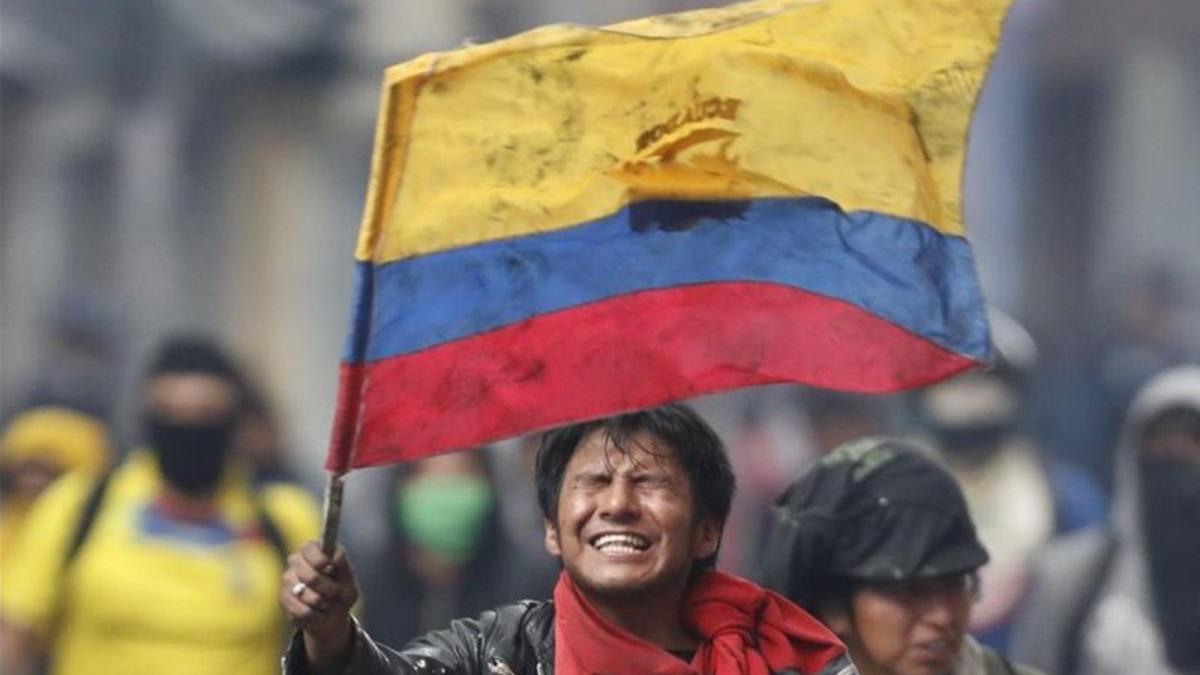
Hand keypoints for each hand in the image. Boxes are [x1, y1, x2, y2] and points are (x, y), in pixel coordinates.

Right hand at [281, 541, 358, 667]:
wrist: (331, 616)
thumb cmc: (341, 593)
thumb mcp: (349, 580)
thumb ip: (343, 566)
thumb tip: (336, 557)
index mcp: (313, 550)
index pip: (309, 548)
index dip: (319, 559)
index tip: (329, 567)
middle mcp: (297, 561)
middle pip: (309, 575)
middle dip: (327, 588)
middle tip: (335, 592)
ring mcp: (288, 579)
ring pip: (305, 594)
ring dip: (321, 602)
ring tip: (327, 603)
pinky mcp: (284, 599)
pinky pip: (301, 610)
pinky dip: (315, 615)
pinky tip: (318, 612)